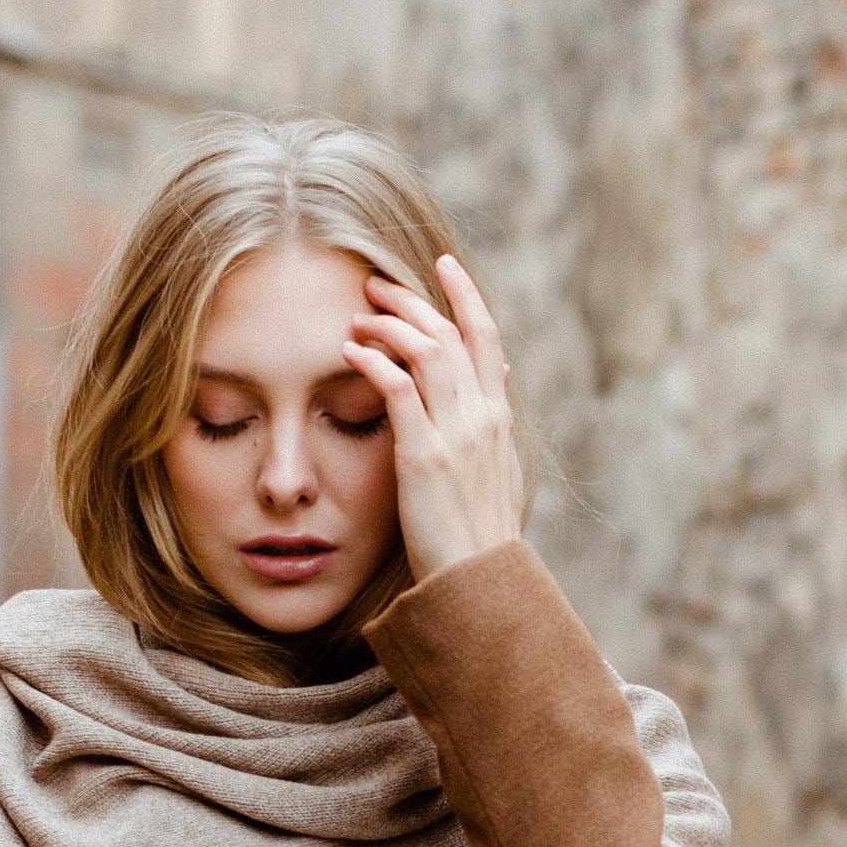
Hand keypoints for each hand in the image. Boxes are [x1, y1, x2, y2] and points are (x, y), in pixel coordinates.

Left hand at [341, 256, 525, 582]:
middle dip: (412, 300)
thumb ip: (488, 426)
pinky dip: (373, 362)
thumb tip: (495, 385)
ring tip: (358, 314)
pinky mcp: (423, 456)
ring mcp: (454, 435)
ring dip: (388, 324)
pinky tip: (349, 352)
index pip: (486, 337)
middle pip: (449, 333)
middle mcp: (481, 417)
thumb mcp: (495, 472)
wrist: (478, 580)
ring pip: (425, 350)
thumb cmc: (477, 534)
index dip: (465, 295)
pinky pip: (396, 389)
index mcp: (496, 418)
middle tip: (376, 282)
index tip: (444, 266)